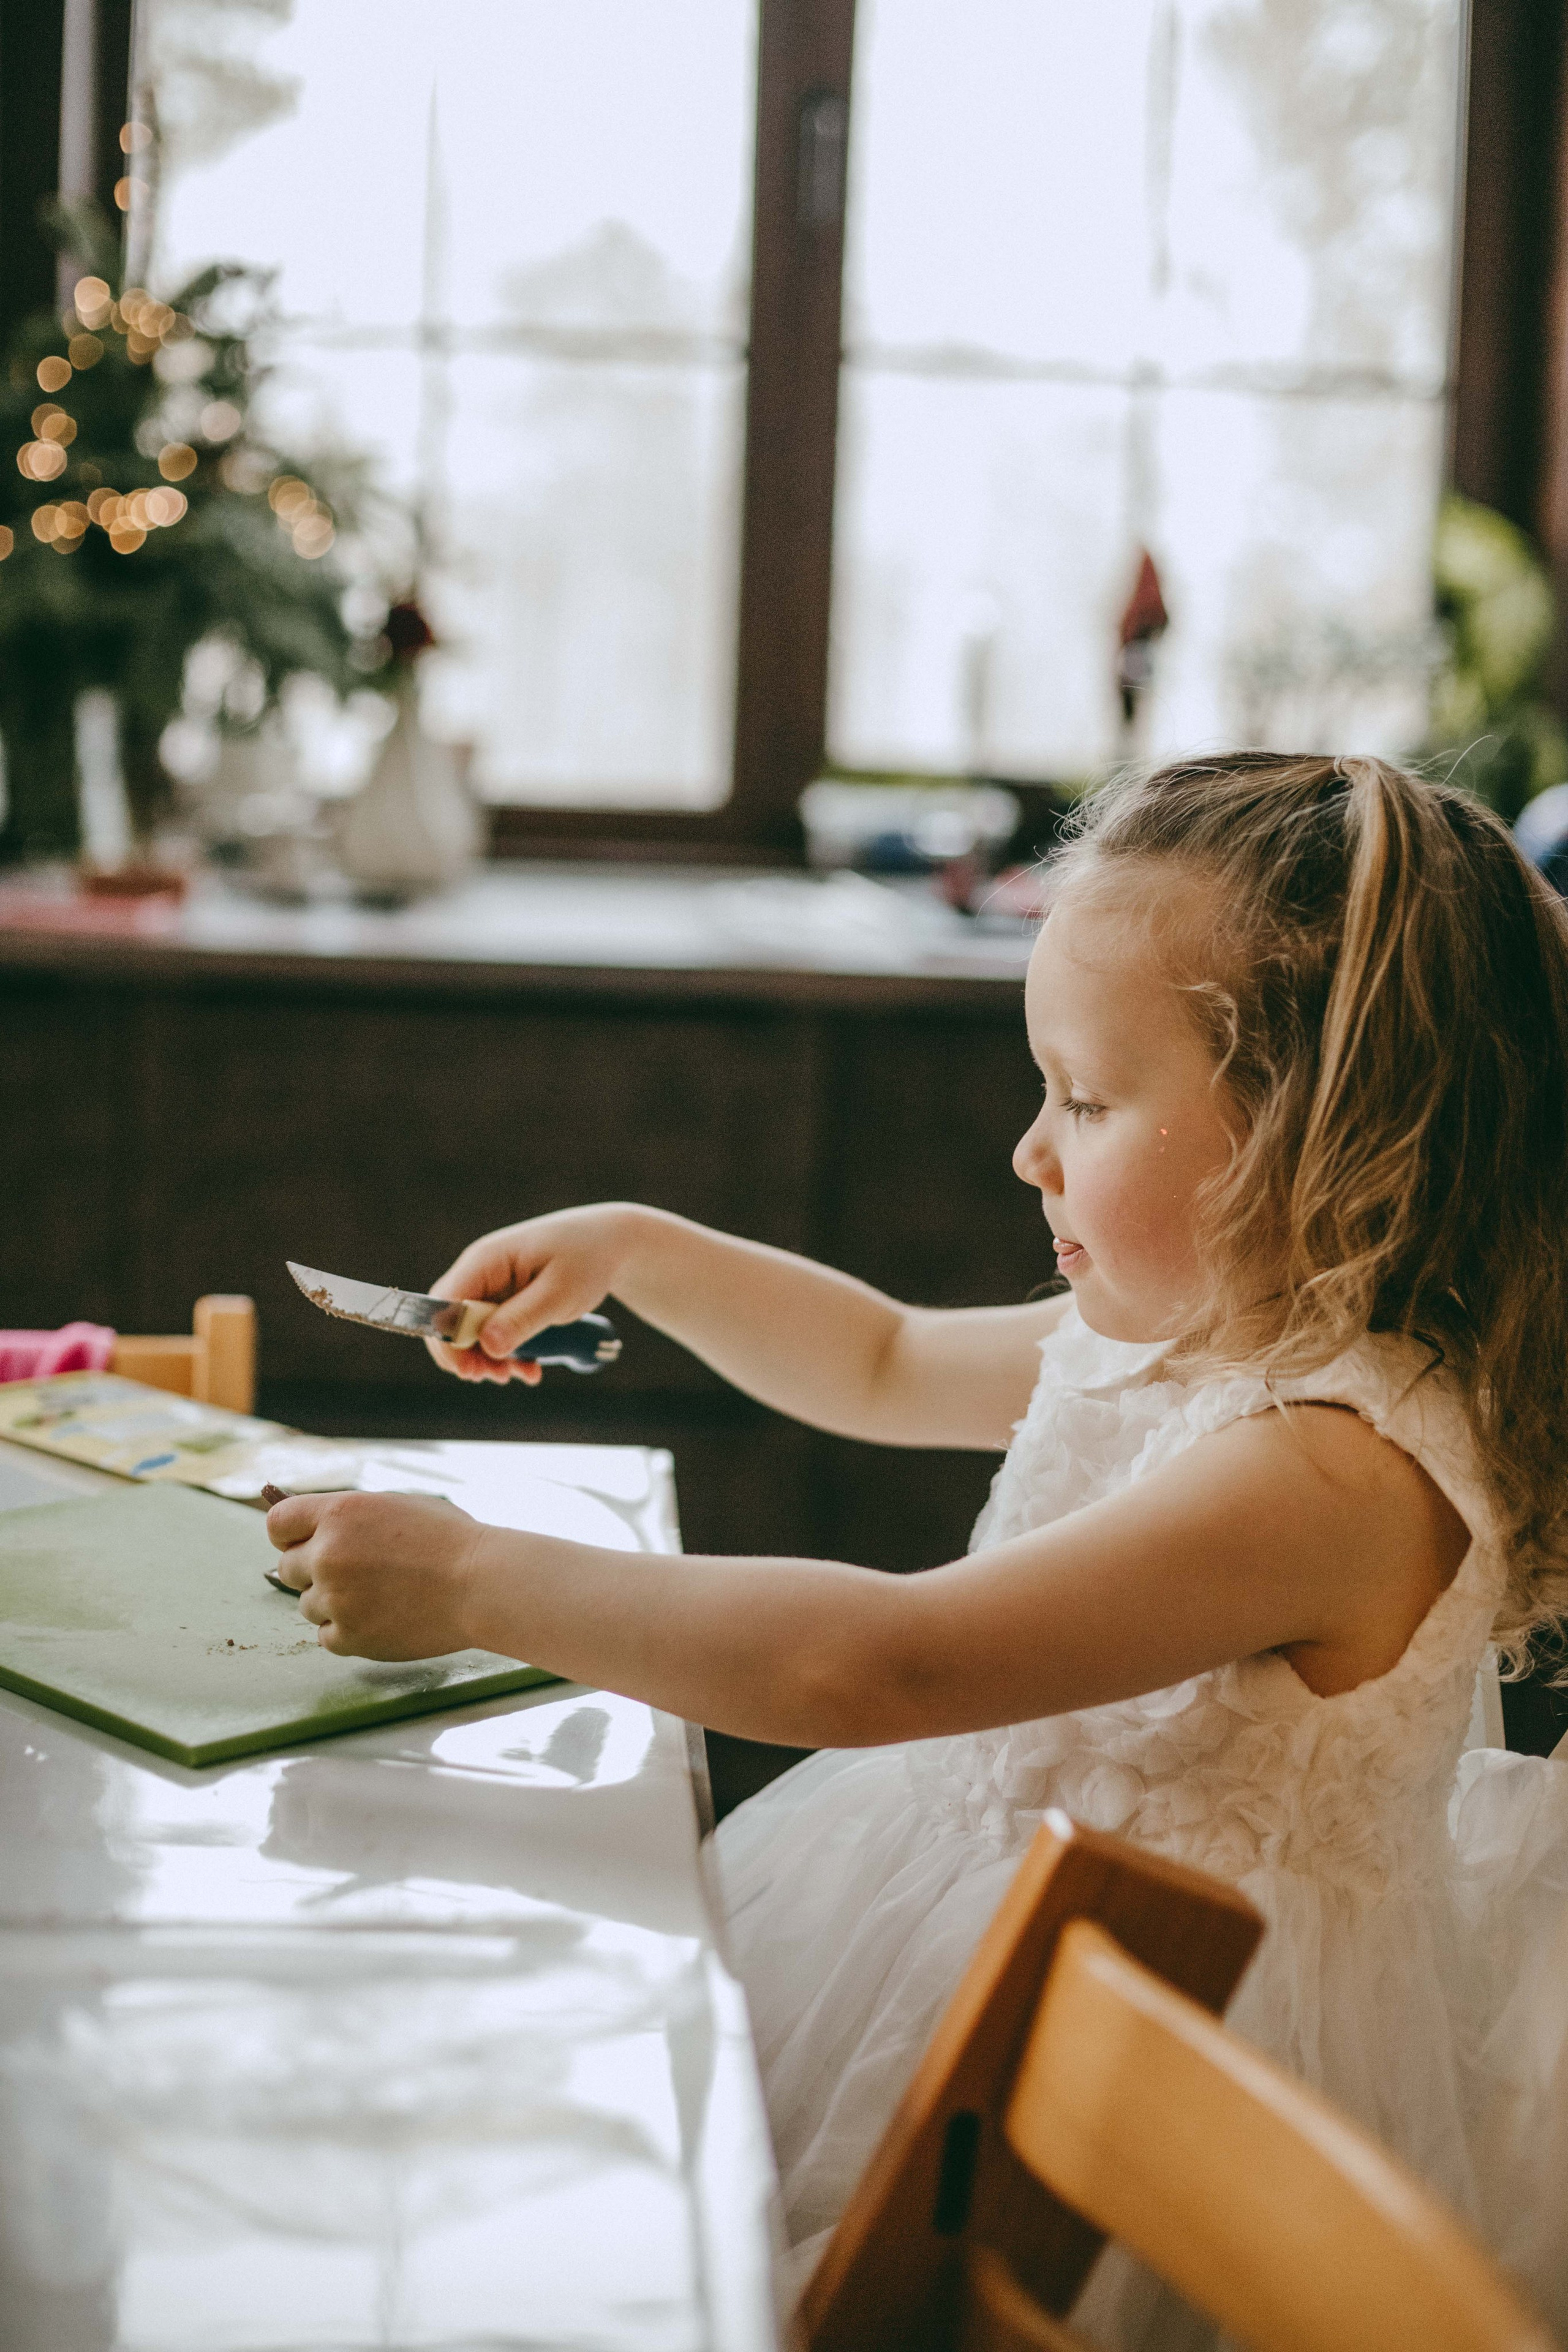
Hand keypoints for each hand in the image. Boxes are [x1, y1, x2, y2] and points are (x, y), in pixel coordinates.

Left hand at [265, 1488, 488, 1658]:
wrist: (481, 1583)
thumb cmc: (449, 1540)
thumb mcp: (395, 1507)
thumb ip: (349, 1517)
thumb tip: (315, 1529)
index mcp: (338, 1514)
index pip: (278, 1523)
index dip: (290, 1534)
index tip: (303, 1541)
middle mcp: (328, 1555)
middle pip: (288, 1568)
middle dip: (313, 1570)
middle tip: (352, 1572)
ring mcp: (336, 1599)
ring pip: (307, 1605)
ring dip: (332, 1602)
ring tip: (376, 1596)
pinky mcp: (350, 1637)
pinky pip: (326, 1636)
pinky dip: (346, 1631)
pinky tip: (379, 1618)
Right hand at [424, 1202, 641, 1384]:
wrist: (610, 1244)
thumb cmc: (587, 1258)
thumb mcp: (559, 1292)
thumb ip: (523, 1318)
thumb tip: (488, 1346)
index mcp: (486, 1260)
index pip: (445, 1303)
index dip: (448, 1340)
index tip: (468, 1371)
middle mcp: (481, 1273)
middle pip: (451, 1321)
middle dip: (467, 1356)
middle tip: (496, 1378)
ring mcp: (493, 1288)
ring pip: (472, 1333)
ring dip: (489, 1360)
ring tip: (518, 1375)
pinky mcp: (507, 1302)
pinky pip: (495, 1334)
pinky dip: (509, 1355)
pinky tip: (531, 1369)